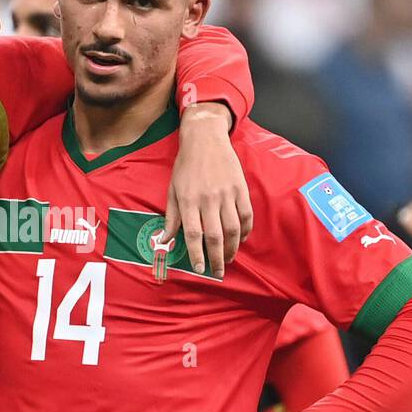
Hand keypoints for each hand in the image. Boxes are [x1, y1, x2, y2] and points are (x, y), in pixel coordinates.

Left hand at [163, 103, 252, 278]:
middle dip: (216, 258)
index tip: (199, 269)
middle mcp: (208, 199)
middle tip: (218, 272)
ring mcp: (226, 194)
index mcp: (188, 201)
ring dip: (232, 248)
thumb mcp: (173, 190)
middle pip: (215, 236)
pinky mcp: (240, 188)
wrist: (205, 139)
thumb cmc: (185, 166)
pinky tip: (241, 239)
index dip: (197, 255)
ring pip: (233, 229)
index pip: (193, 235)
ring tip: (228, 258)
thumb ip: (171, 217)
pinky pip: (246, 215)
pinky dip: (245, 230)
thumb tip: (165, 240)